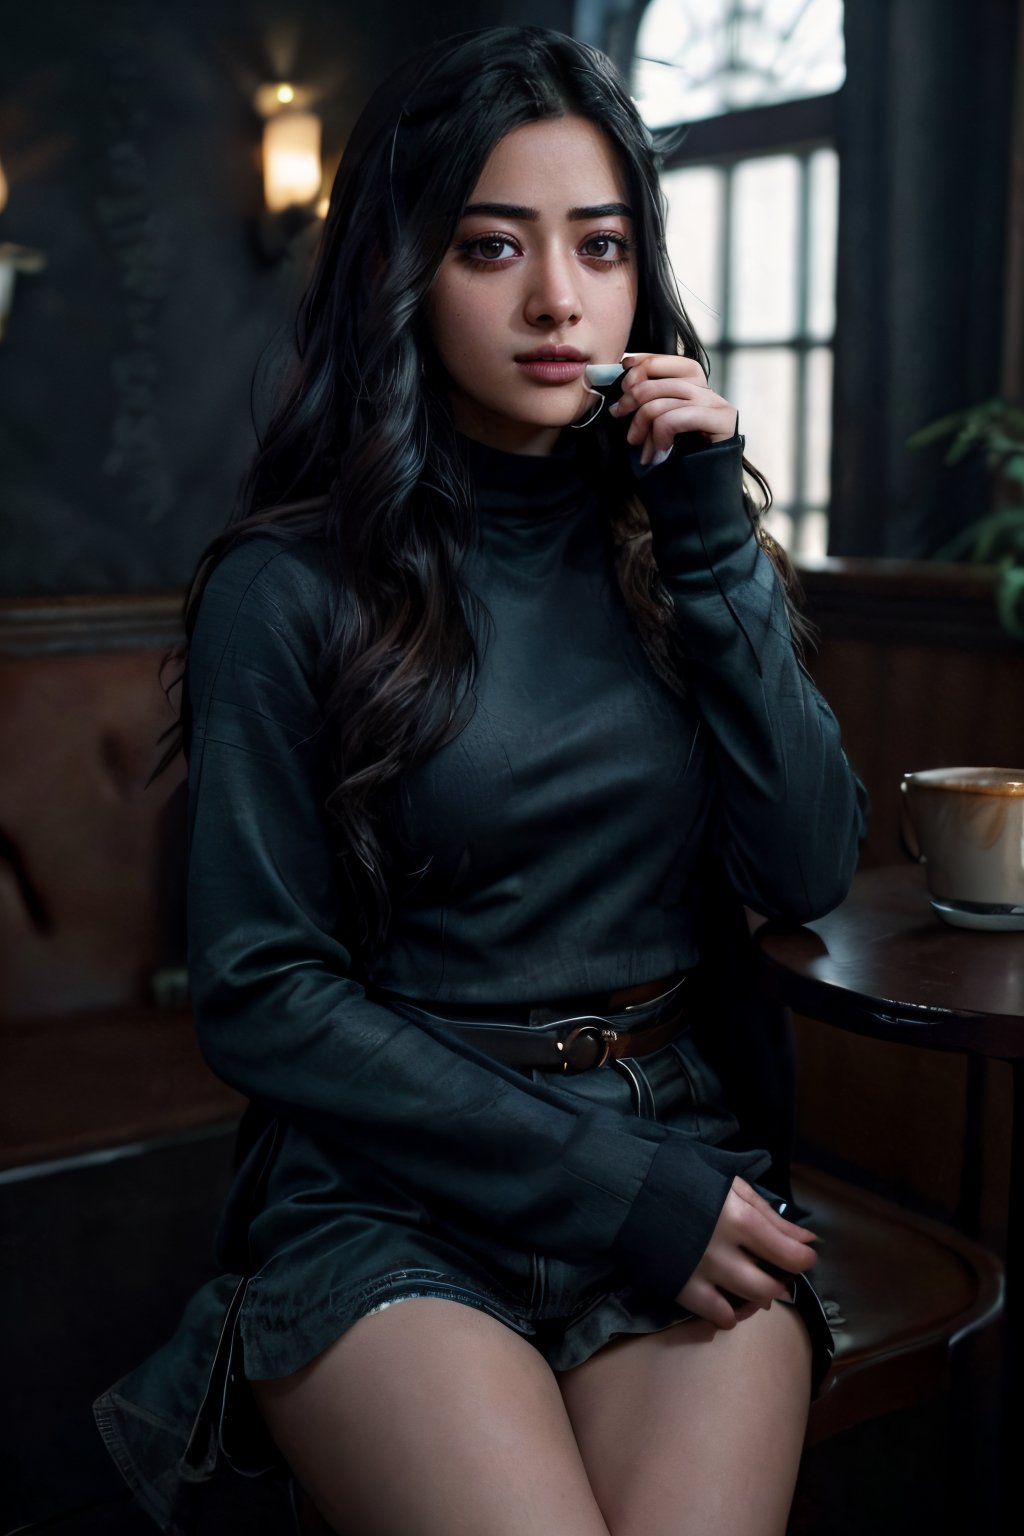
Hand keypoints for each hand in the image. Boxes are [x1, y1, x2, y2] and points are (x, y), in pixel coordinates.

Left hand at [608, 354, 738, 465]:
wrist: (702, 494)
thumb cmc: (677, 462)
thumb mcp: (657, 426)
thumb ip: (650, 402)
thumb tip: (625, 381)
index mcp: (696, 389)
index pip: (669, 361)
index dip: (644, 362)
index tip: (622, 372)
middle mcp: (709, 393)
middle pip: (660, 380)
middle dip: (631, 397)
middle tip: (617, 414)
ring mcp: (718, 406)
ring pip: (664, 400)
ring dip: (641, 423)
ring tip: (637, 444)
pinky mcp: (722, 421)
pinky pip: (676, 418)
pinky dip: (660, 436)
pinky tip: (658, 453)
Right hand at [674, 1176, 817, 1329]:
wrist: (630, 1188)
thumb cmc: (686, 1179)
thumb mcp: (731, 1186)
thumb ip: (770, 1215)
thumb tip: (808, 1240)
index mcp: (740, 1217)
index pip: (790, 1254)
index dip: (803, 1259)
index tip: (801, 1256)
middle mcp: (725, 1250)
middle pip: (770, 1285)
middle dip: (779, 1282)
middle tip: (772, 1271)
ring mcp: (702, 1272)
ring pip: (748, 1302)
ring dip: (758, 1298)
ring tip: (751, 1285)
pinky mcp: (682, 1288)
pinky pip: (718, 1316)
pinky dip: (729, 1314)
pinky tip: (726, 1301)